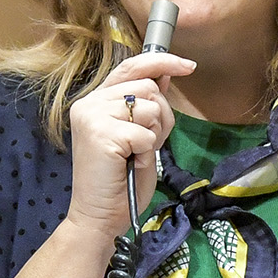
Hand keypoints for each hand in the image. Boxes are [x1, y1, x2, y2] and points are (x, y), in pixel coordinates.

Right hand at [62, 53, 193, 238]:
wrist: (99, 216)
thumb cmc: (120, 180)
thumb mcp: (140, 135)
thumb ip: (147, 105)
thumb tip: (166, 75)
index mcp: (96, 100)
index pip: (131, 66)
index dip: (162, 61)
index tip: (188, 66)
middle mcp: (89, 103)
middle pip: (147, 87)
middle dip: (160, 116)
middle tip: (146, 144)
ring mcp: (92, 116)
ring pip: (150, 107)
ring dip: (154, 135)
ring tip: (136, 155)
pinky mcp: (101, 134)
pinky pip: (146, 133)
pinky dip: (147, 151)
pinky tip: (132, 164)